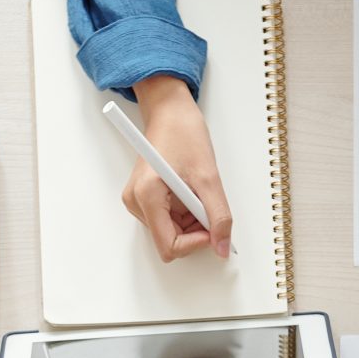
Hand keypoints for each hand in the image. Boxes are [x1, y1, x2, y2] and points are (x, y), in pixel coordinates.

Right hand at [124, 76, 232, 261]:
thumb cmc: (183, 132)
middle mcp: (136, 202)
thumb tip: (222, 246)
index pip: (169, 246)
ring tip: (197, 191)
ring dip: (191, 220)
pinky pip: (169, 219)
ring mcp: (139, 201)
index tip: (213, 229)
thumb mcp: (208, 176)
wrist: (170, 111)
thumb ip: (218, 215)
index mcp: (146, 196)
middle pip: (170, 241)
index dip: (195, 243)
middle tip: (207, 203)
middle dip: (194, 229)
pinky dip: (185, 212)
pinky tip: (189, 191)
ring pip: (171, 232)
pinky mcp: (144, 198)